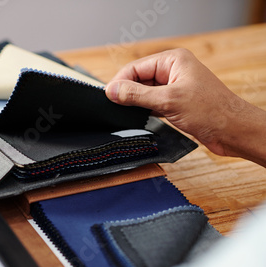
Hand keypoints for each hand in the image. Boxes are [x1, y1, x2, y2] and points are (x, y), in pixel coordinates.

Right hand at [105, 48, 265, 165]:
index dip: (120, 82)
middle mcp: (174, 71)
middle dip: (127, 92)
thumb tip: (112, 91)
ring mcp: (175, 87)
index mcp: (173, 60)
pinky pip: (153, 102)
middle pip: (138, 78)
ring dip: (136, 102)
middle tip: (115, 107)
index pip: (135, 67)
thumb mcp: (168, 101)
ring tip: (128, 113)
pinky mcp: (176, 102)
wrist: (233, 131)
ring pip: (144, 92)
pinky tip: (140, 117)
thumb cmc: (211, 111)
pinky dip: (145, 109)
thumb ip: (137, 95)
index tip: (108, 97)